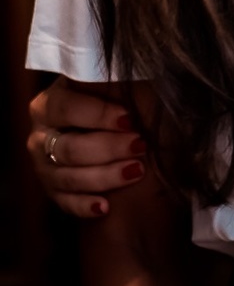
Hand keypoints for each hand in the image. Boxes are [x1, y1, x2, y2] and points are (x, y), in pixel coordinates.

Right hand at [28, 77, 145, 218]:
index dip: (97, 114)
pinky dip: (85, 205)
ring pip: (68, 178)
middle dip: (107, 148)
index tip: (129, 118)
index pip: (65, 108)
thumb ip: (116, 85)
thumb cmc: (116, 101)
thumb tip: (132, 79)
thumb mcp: (114, 87)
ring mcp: (43, 167)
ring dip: (105, 176)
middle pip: (68, 148)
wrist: (109, 128)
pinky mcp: (53, 192)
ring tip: (137, 171)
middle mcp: (39, 136)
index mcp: (49, 103)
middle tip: (140, 145)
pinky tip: (106, 206)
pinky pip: (65, 204)